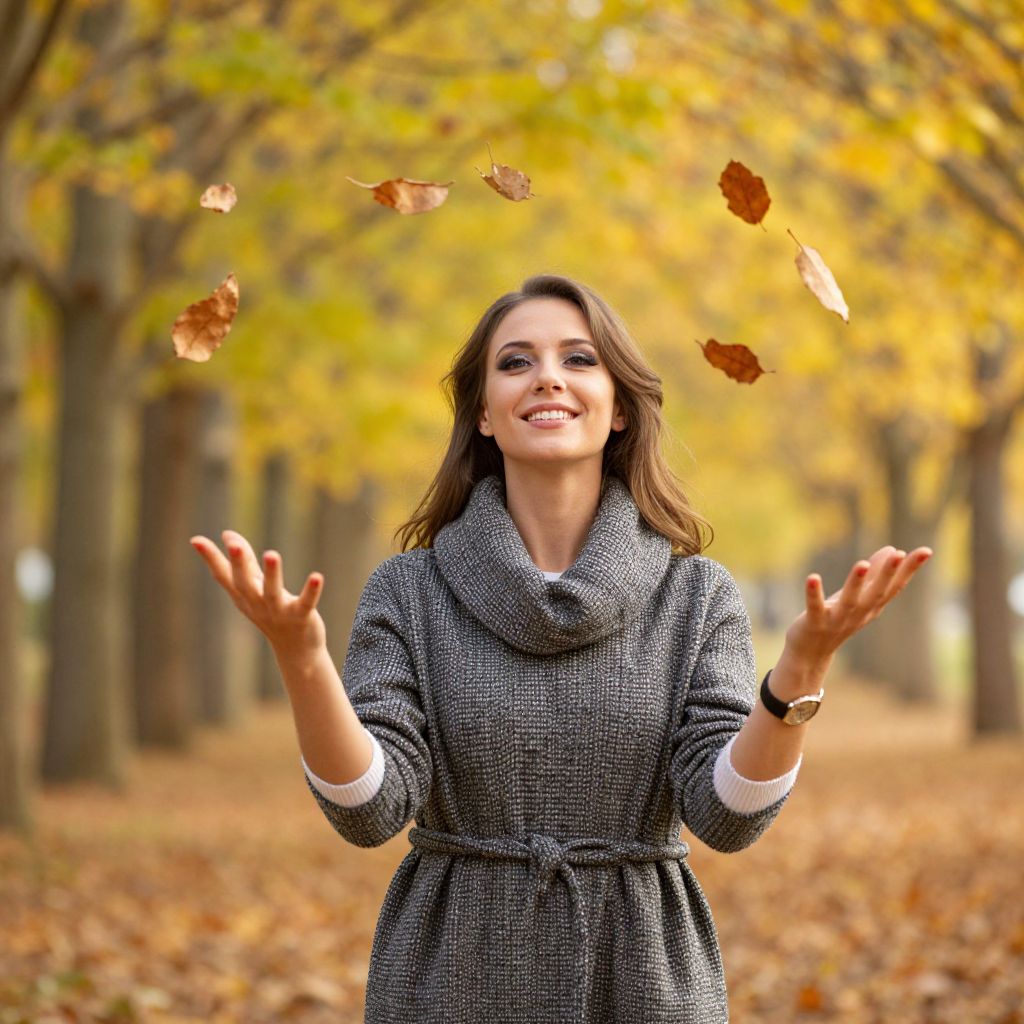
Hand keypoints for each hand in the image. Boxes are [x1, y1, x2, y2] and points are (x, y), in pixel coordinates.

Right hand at [189, 529, 326, 658]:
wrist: (296, 650)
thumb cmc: (271, 612)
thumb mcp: (254, 587)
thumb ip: (244, 561)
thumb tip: (226, 534)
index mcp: (243, 596)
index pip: (223, 575)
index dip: (210, 558)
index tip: (195, 540)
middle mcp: (257, 604)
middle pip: (244, 584)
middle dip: (239, 564)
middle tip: (235, 546)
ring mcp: (278, 612)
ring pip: (272, 592)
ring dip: (272, 574)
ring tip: (271, 554)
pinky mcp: (301, 617)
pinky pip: (306, 603)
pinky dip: (311, 591)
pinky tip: (317, 576)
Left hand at [783, 544, 932, 665]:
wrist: (811, 653)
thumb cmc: (837, 617)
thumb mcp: (858, 596)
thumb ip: (875, 574)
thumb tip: (894, 549)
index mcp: (872, 606)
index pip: (895, 586)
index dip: (910, 569)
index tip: (926, 551)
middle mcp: (859, 614)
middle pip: (876, 593)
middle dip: (888, 574)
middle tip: (899, 554)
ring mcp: (838, 620)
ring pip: (850, 601)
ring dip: (856, 583)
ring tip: (862, 564)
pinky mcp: (815, 622)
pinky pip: (815, 607)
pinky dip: (814, 594)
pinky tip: (812, 577)